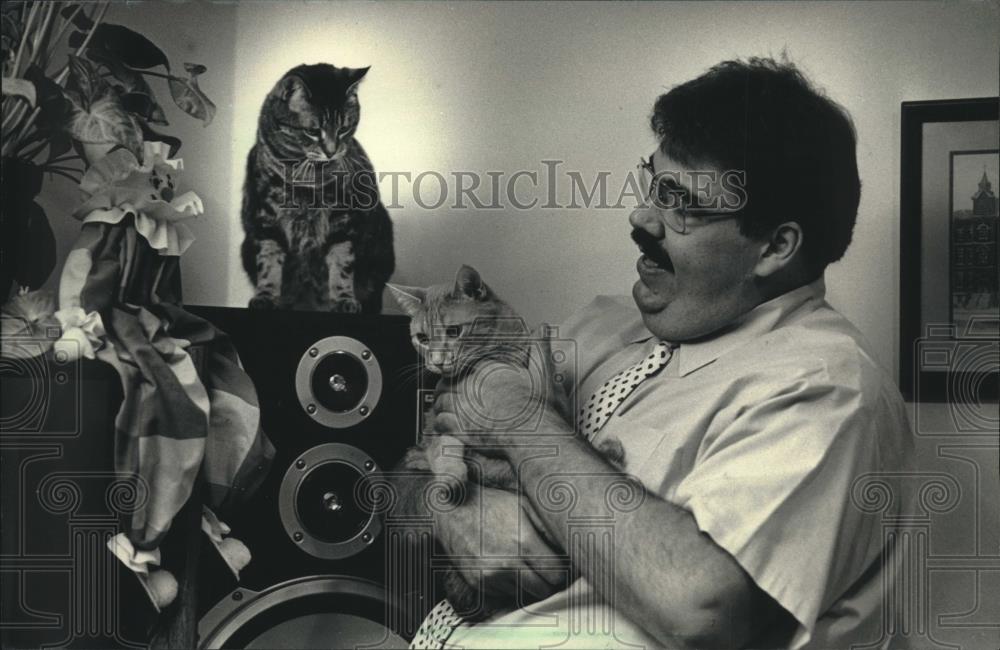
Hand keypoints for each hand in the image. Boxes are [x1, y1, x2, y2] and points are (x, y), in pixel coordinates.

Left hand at [432, 328, 571, 448]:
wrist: (536, 435)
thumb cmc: (539, 408)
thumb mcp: (542, 374)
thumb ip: (539, 350)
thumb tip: (543, 328)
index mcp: (488, 369)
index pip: (461, 366)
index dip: (458, 375)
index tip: (460, 382)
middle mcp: (473, 384)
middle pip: (446, 384)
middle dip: (445, 392)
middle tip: (448, 399)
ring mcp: (465, 405)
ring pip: (440, 402)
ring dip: (441, 408)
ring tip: (446, 413)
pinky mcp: (461, 426)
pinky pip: (440, 422)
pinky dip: (440, 425)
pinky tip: (446, 427)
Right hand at [435, 487, 564, 599]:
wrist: (452, 511)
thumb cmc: (493, 505)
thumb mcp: (525, 505)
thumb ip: (549, 527)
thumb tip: (572, 547)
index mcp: (524, 542)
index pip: (558, 574)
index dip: (564, 571)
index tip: (562, 565)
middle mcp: (508, 563)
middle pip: (545, 590)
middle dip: (550, 581)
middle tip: (548, 568)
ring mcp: (491, 576)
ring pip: (526, 595)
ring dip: (531, 585)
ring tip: (526, 565)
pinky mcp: (478, 583)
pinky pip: (505, 595)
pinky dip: (511, 586)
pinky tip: (507, 567)